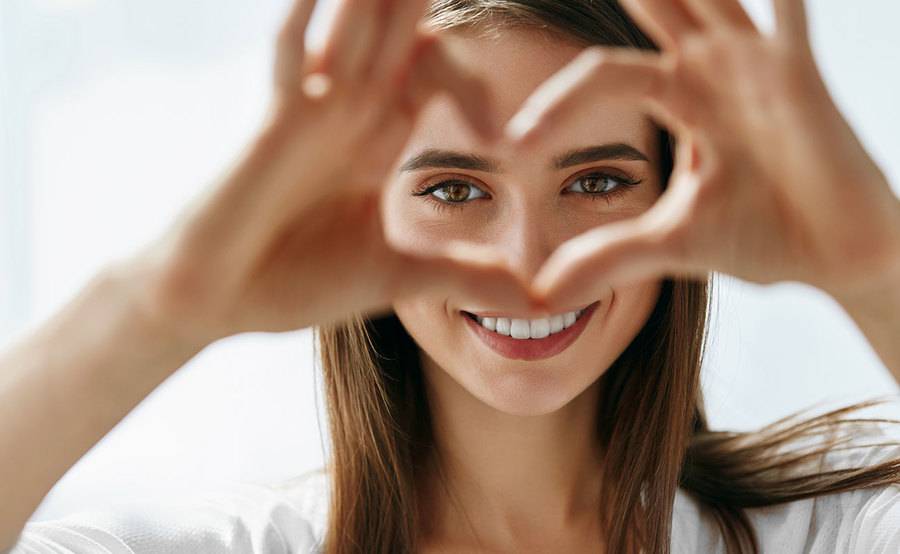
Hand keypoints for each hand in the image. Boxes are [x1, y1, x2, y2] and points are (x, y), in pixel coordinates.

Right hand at [119, 0, 536, 346]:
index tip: (503, 129)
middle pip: (395, 34)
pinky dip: (308, 20)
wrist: (219, 301)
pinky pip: (293, 57)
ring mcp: (311, 111)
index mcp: (378, 141)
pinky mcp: (275, 124)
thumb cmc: (295, 282)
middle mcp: (348, 113)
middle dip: (417, 2)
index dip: (469, 81)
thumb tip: (534, 301)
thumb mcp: (399, 277)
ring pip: (352, 29)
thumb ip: (464, 275)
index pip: (432, 76)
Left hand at [506, 0, 899, 308]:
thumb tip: (542, 296)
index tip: (516, 143)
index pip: (603, 78)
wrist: (836, 256)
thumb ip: (607, 256)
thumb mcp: (670, 244)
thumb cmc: (762, 236)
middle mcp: (713, 70)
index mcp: (679, 97)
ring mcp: (757, 65)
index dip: (559, 104)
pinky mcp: (800, 75)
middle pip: (657, 8)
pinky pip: (788, 17)